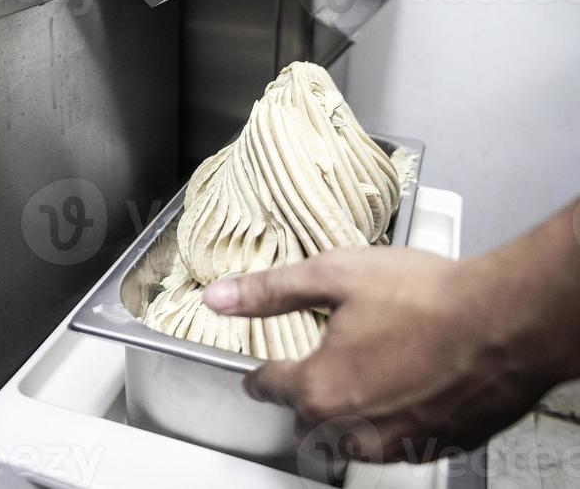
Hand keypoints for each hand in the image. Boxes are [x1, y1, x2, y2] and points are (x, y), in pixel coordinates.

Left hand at [203, 244, 559, 462]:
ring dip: (351, 410)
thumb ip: (272, 290)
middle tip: (330, 358)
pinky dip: (393, 418)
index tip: (261, 372)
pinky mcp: (431, 446)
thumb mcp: (336, 275)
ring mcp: (394, 443)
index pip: (268, 386)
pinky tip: (409, 383)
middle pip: (309, 417)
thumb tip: (220, 297)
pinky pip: (395, 441)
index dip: (261, 373)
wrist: (500, 322)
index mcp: (320, 387)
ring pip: (351, 436)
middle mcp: (351, 428)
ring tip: (373, 368)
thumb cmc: (426, 297)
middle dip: (310, 391)